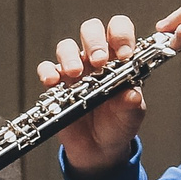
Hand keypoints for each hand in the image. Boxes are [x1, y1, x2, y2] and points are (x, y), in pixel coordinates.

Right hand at [38, 15, 146, 179]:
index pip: (119, 31)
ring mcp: (74, 70)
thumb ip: (133, 104)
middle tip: (99, 61)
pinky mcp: (57, 85)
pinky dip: (47, 71)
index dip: (121, 34)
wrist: (99, 149)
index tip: (124, 53)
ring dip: (70, 56)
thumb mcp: (132, 116)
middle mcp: (95, 60)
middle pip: (91, 30)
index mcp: (118, 59)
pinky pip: (47, 69)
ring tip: (75, 73)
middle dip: (94, 40)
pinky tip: (53, 82)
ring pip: (66, 46)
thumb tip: (132, 94)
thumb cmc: (119, 124)